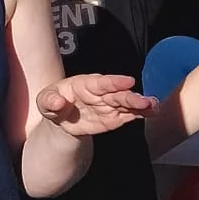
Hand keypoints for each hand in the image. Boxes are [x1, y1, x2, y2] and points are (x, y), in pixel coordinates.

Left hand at [37, 74, 158, 137]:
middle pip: (118, 94)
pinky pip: (129, 115)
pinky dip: (141, 114)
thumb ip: (49, 101)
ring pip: (127, 103)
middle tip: (145, 101)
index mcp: (85, 84)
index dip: (115, 82)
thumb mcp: (44, 101)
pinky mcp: (115, 117)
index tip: (129, 81)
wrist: (61, 118)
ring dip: (141, 105)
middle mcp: (101, 92)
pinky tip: (152, 113)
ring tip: (153, 107)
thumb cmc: (53, 102)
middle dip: (132, 97)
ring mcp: (109, 104)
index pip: (101, 82)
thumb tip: (57, 102)